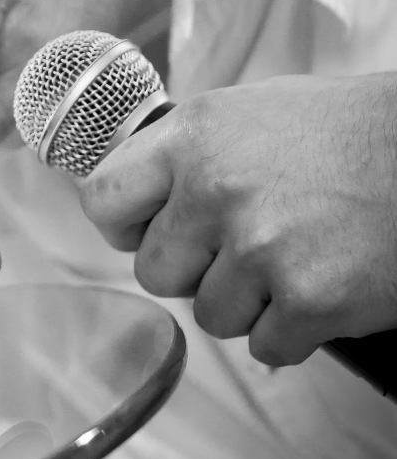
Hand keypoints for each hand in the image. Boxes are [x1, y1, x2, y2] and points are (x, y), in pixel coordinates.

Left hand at [77, 74, 396, 364]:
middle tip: (243, 249)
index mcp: (195, 136)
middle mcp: (215, 192)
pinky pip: (266, 347)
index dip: (125, 225)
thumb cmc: (355, 131)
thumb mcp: (258, 111)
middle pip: (155, 272)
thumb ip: (195, 151)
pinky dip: (295, 331)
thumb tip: (146, 192)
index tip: (148, 231)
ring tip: (298, 258)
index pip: (103, 198)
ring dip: (250, 302)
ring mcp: (259, 251)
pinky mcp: (306, 302)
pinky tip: (325, 287)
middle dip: (194, 271)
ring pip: (211, 315)